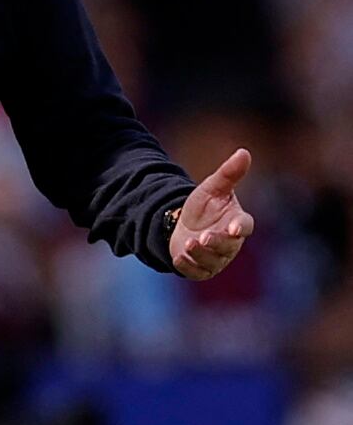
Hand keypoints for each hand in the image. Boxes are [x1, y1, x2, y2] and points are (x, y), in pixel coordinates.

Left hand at [170, 148, 255, 280]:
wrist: (182, 225)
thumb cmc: (204, 206)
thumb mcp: (212, 188)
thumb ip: (228, 173)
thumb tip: (244, 152)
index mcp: (237, 222)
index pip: (245, 226)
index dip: (241, 228)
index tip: (235, 229)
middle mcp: (230, 243)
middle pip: (228, 246)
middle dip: (216, 243)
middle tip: (205, 237)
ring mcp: (216, 258)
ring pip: (212, 260)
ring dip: (200, 254)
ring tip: (189, 243)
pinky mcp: (201, 269)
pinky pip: (197, 272)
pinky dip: (188, 266)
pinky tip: (178, 258)